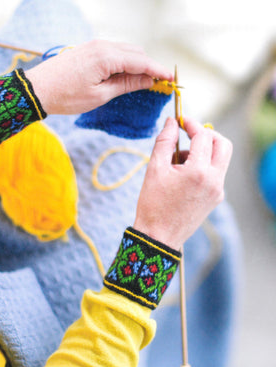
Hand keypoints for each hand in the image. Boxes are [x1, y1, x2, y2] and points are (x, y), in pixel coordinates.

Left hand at [25, 40, 172, 114]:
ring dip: (138, 64)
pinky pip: (114, 52)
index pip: (141, 61)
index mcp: (106, 57)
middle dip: (150, 67)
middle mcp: (103, 46)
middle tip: (159, 84)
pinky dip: (125, 63)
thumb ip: (126, 84)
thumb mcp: (100, 95)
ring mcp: (95, 45)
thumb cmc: (67, 96)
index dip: (159, 71)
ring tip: (144, 83)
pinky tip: (126, 76)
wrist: (38, 89)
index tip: (172, 79)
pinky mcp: (90, 49)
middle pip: (136, 53)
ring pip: (126, 51)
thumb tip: (148, 80)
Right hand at [133, 117, 232, 249]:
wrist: (158, 237)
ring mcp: (218, 191)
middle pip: (223, 144)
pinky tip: (183, 175)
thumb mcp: (155, 169)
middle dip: (207, 135)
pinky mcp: (216, 199)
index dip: (191, 124)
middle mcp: (215, 181)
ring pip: (221, 159)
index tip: (179, 121)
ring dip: (204, 151)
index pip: (203, 136)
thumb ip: (164, 141)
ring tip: (178, 161)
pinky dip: (203, 166)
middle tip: (188, 135)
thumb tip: (171, 121)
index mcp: (199, 172)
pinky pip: (216, 173)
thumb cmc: (153, 204)